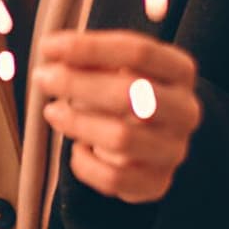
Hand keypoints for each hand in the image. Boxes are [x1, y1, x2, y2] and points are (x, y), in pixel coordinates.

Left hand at [35, 30, 201, 204]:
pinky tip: (77, 149)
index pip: (138, 52)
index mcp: (180, 71)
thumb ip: (89, 58)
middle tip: (43, 78)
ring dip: (78, 123)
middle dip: (78, 84)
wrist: (155, 141)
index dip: (89, 47)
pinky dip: (85, 164)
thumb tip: (52, 50)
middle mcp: (185, 110)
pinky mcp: (157, 183)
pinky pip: (113, 178)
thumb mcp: (116, 68)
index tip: (48, 46)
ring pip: (121, 138)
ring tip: (52, 112)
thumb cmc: (127, 94)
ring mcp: (174, 150)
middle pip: (131, 94)